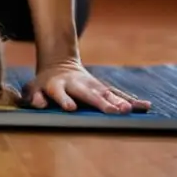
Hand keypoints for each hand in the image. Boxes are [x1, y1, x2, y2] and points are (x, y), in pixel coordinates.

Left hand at [22, 59, 151, 113]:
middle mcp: (77, 84)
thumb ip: (34, 96)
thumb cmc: (43, 84)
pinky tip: (144, 106)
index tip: (71, 108)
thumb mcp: (32, 88)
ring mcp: (91, 85)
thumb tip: (40, 104)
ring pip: (106, 93)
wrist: (59, 65)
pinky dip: (130, 101)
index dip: (64, 100)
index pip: (59, 93)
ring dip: (118, 101)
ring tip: (129, 111)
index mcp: (57, 85)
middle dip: (101, 102)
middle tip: (113, 111)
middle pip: (89, 94)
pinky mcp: (101, 88)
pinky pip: (117, 94)